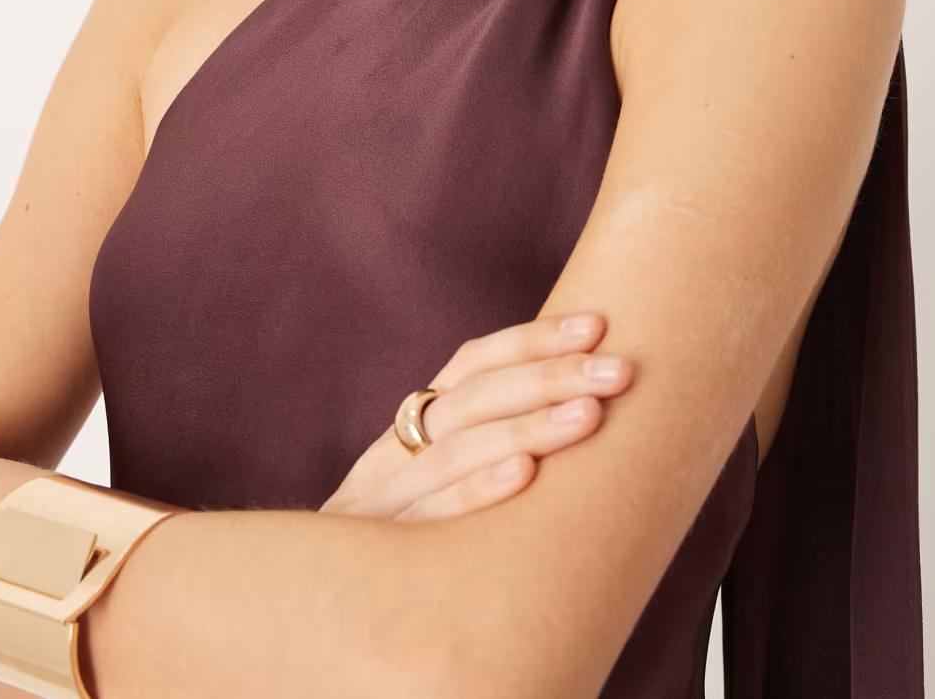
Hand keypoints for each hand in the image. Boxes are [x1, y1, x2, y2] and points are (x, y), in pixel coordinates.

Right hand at [318, 311, 633, 523]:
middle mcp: (395, 451)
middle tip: (618, 371)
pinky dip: (477, 491)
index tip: (596, 324)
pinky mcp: (375, 552)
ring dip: (528, 427)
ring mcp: (381, 499)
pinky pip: (429, 517)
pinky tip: (525, 474)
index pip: (473, 362)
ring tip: (589, 416)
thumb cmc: (408, 539)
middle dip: (552, 377)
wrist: (316, 609)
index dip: (533, 339)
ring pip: (455, 449)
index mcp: (415, 424)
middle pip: (475, 397)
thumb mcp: (437, 479)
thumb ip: (489, 441)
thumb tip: (583, 400)